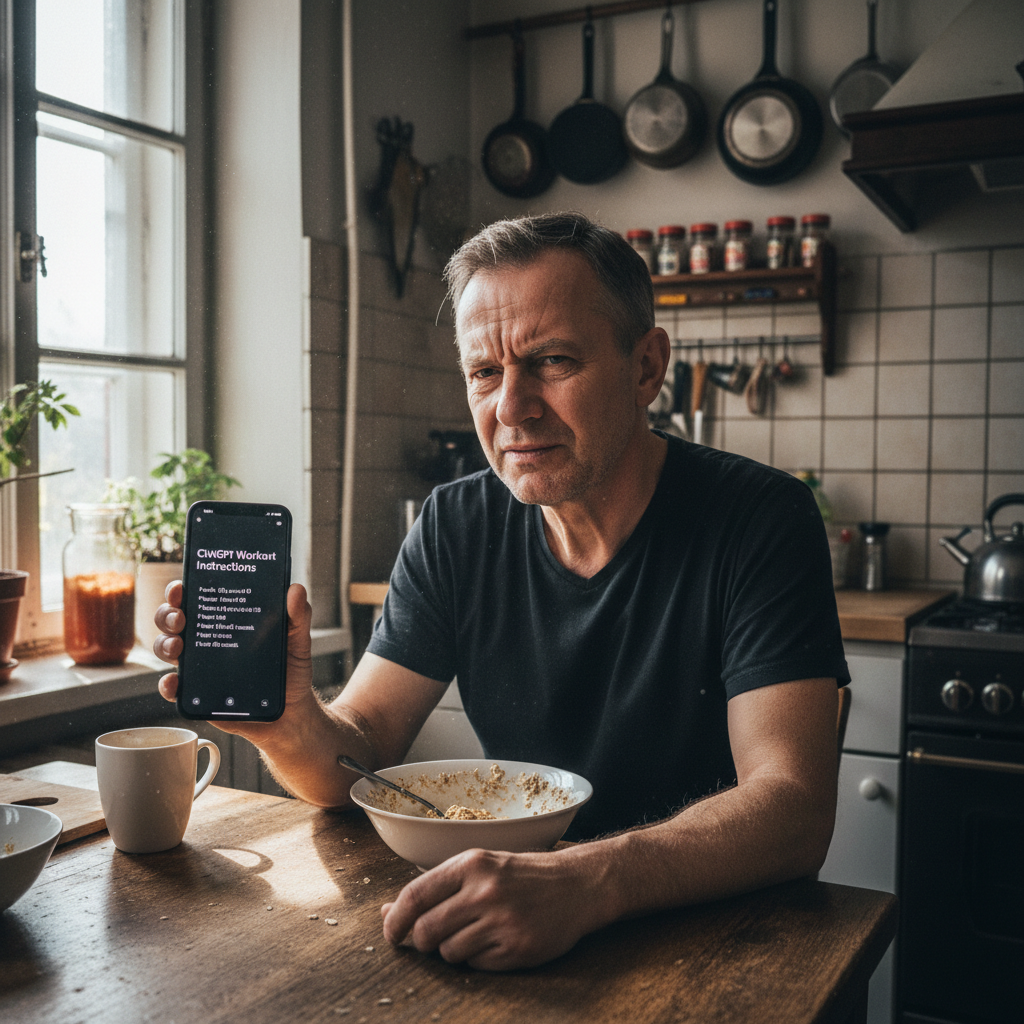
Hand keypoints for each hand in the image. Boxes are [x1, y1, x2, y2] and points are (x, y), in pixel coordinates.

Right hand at [154, 580, 314, 739]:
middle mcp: (208, 640)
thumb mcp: (297, 641)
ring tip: (177, 646)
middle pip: (173, 621)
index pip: (198, 598)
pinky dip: (168, 684)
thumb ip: (297, 616)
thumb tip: (296, 589)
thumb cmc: (291, 671)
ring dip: (164, 644)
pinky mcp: (198, 695)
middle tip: (180, 618)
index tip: (180, 587)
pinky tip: (175, 682)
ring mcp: (200, 668)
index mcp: (228, 621)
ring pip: (167, 649)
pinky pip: (173, 688)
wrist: (292, 712)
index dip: (181, 590)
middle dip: (167, 614)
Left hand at [380, 848, 601, 970]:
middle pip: (426, 931)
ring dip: (453, 949)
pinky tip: (496, 941)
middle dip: (422, 941)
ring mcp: (502, 921)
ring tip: (476, 932)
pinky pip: (476, 965)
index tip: (389, 934)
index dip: (394, 920)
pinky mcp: (517, 949)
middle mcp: (485, 891)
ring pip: (448, 952)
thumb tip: (386, 911)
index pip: (415, 896)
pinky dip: (478, 959)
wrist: (575, 886)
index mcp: (471, 864)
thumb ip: (434, 888)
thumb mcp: (478, 867)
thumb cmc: (520, 876)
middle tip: (432, 938)